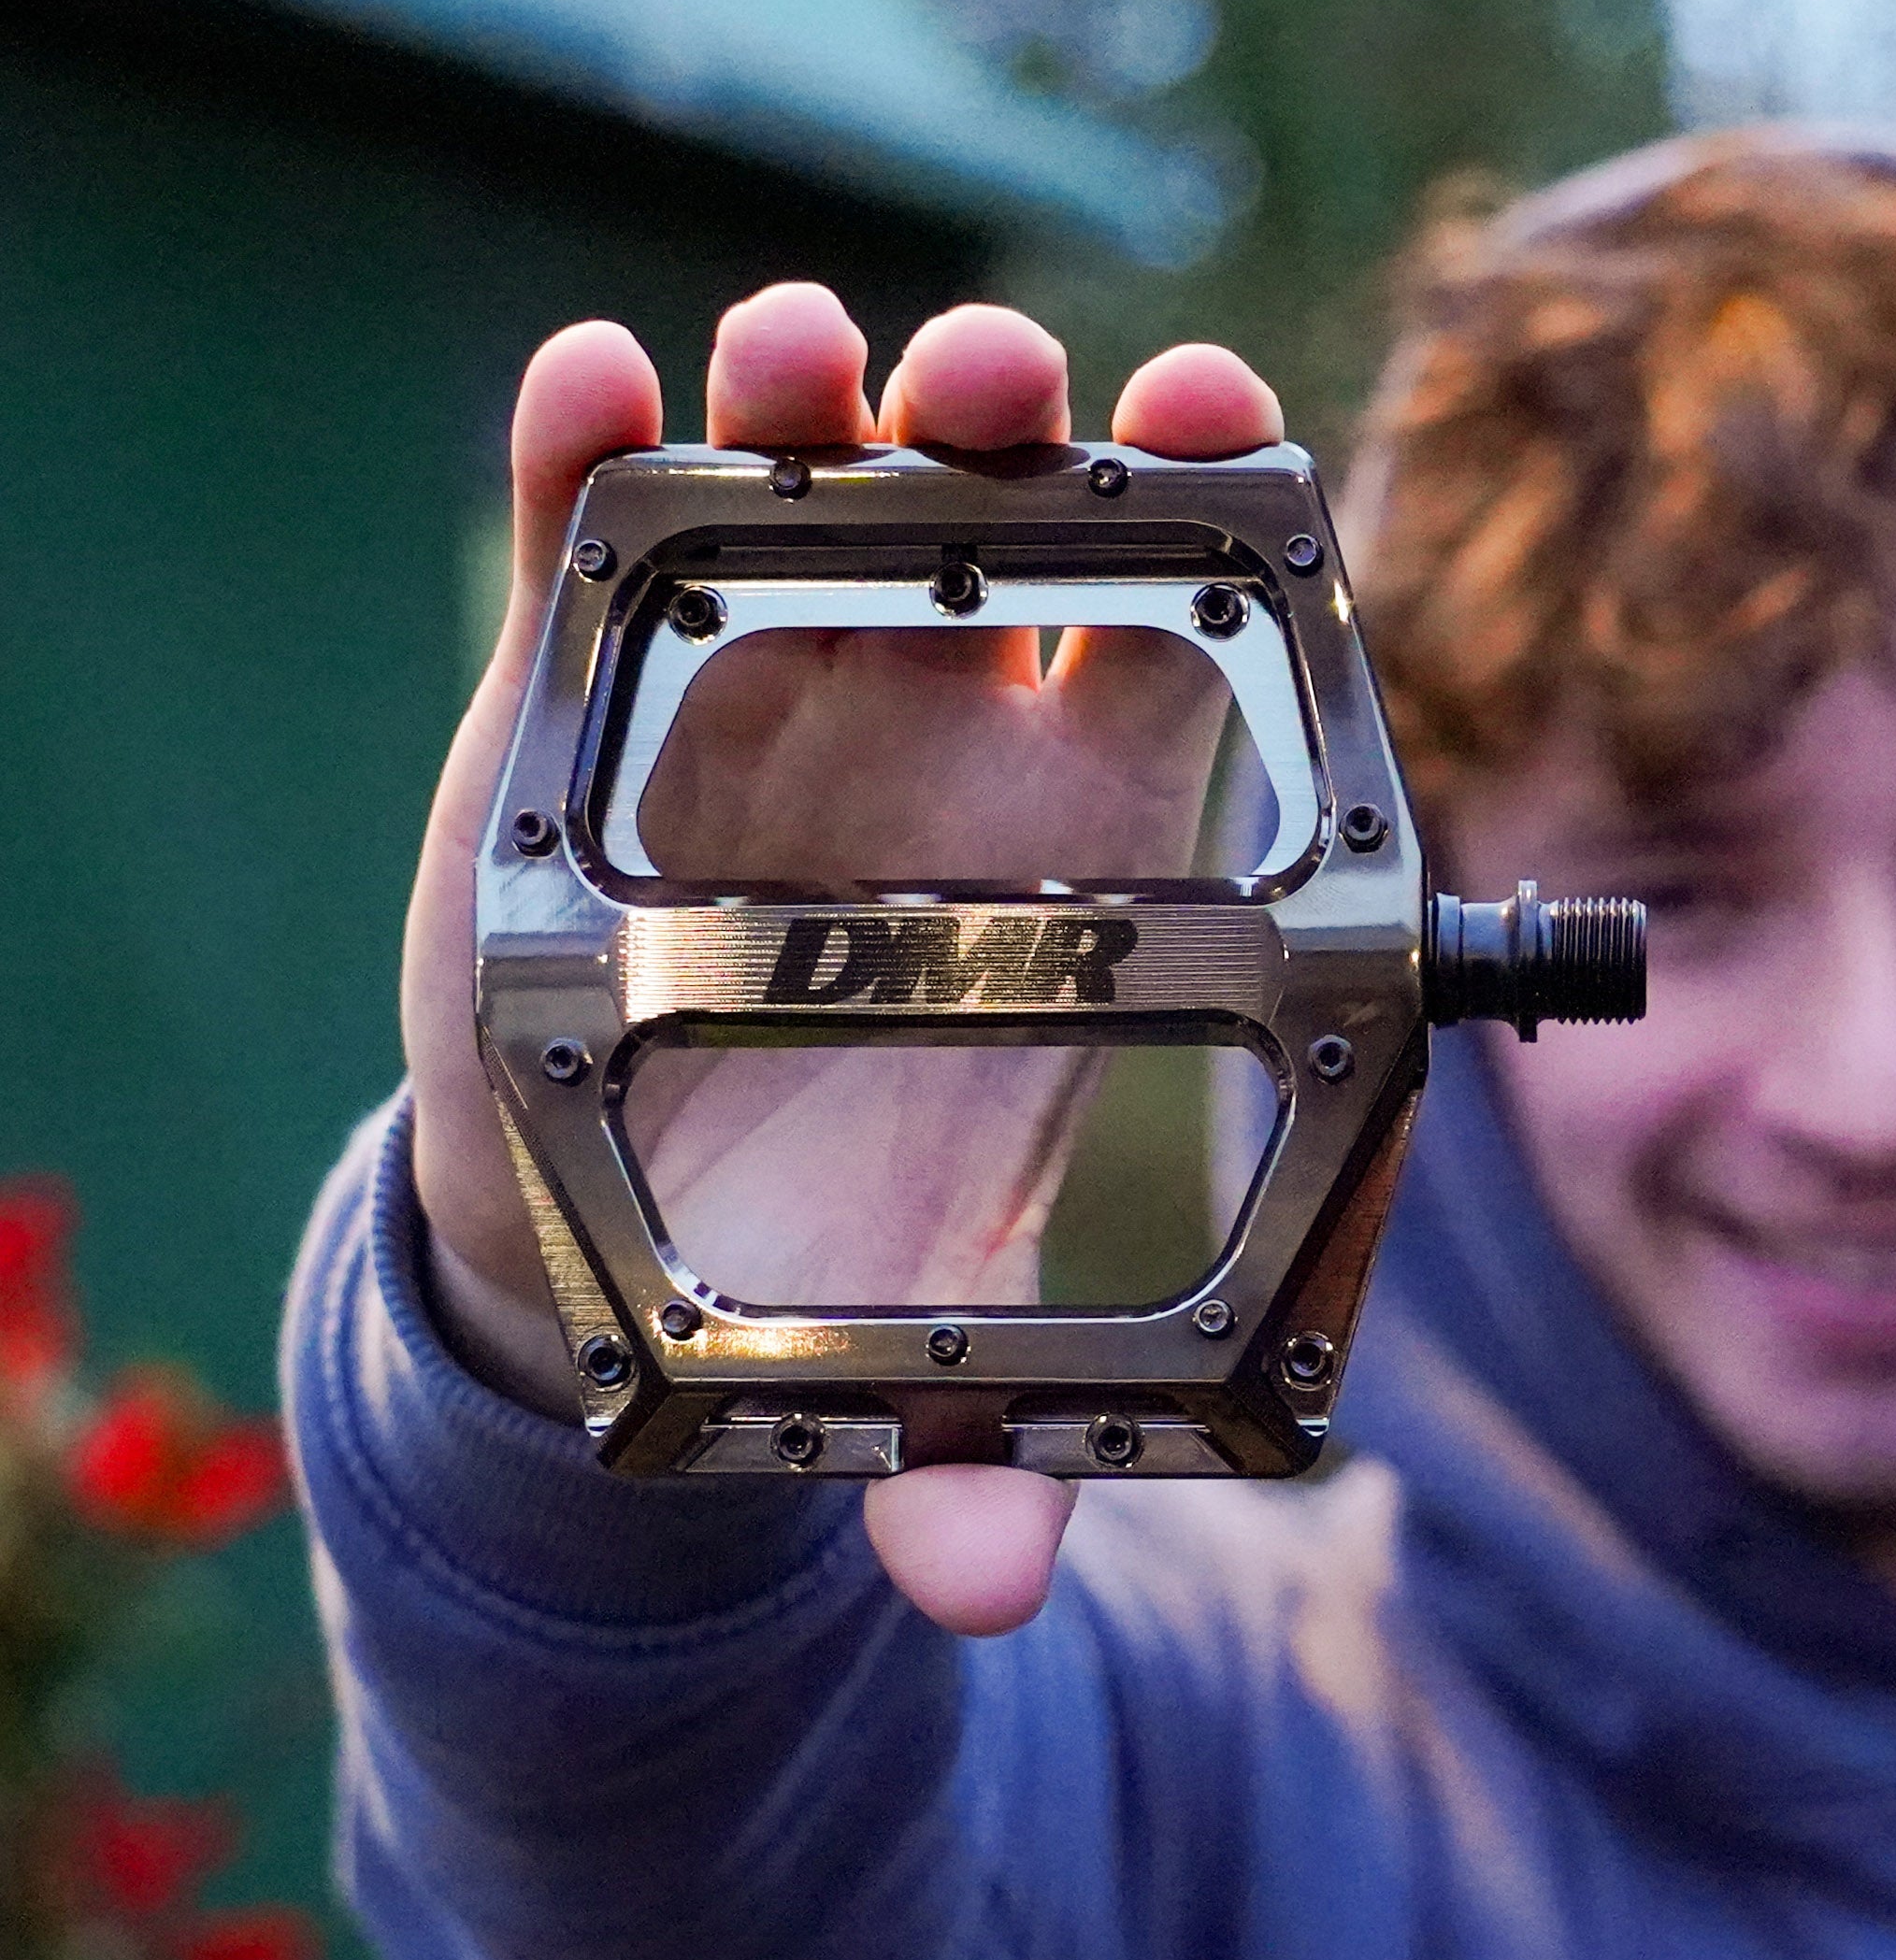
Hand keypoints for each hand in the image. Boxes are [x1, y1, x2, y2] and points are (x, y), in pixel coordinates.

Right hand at [401, 284, 1282, 1632]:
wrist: (630, 1208)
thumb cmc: (834, 1227)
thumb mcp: (907, 1332)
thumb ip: (971, 1452)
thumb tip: (978, 1593)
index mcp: (1089, 846)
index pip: (1193, 663)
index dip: (1229, 538)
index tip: (1244, 447)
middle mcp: (950, 730)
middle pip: (1006, 529)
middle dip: (1014, 435)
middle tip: (999, 399)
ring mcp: (774, 691)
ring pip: (808, 499)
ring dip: (811, 409)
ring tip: (794, 366)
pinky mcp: (594, 692)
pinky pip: (592, 542)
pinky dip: (587, 453)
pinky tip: (587, 391)